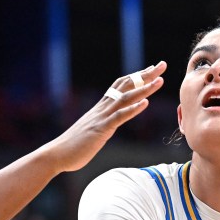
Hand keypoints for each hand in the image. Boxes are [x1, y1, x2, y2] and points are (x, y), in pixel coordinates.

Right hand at [44, 62, 166, 173]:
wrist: (57, 154)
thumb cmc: (74, 146)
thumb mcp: (93, 131)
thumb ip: (103, 124)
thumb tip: (110, 123)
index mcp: (101, 107)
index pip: (121, 85)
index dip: (137, 76)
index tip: (151, 69)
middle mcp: (102, 108)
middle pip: (126, 85)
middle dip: (145, 75)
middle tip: (162, 65)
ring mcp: (101, 117)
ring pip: (126, 98)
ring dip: (144, 89)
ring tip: (159, 81)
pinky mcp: (101, 129)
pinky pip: (119, 117)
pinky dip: (133, 109)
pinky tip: (145, 103)